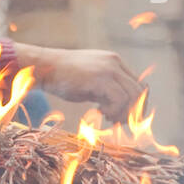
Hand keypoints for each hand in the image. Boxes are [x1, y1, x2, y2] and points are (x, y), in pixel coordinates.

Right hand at [14, 43, 143, 122]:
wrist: (44, 68)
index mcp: (114, 62)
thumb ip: (107, 90)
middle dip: (133, 111)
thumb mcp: (90, 82)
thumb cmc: (63, 78)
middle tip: (118, 121)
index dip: (135, 104)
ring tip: (107, 117)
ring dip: (122, 112)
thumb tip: (123, 111)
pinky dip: (113, 110)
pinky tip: (99, 111)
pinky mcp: (100, 78)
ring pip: (132, 96)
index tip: (122, 116)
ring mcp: (108, 69)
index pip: (138, 84)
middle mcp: (114, 63)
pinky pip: (119, 99)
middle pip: (140, 91)